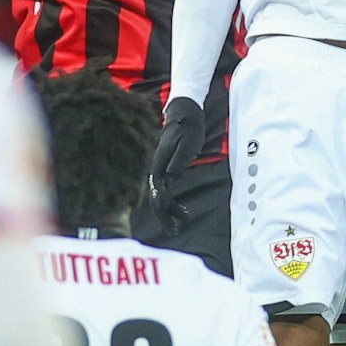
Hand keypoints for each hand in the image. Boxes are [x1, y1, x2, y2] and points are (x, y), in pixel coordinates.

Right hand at [149, 97, 205, 231]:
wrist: (185, 113)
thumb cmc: (188, 127)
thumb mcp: (188, 143)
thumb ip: (178, 161)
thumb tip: (170, 177)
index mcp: (160, 165)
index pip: (158, 193)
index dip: (165, 209)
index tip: (177, 220)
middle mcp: (158, 170)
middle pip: (157, 199)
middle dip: (165, 218)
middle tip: (175, 232)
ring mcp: (162, 170)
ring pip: (161, 197)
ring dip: (169, 213)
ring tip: (180, 226)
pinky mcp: (168, 170)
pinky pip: (166, 192)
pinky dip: (172, 203)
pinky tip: (181, 212)